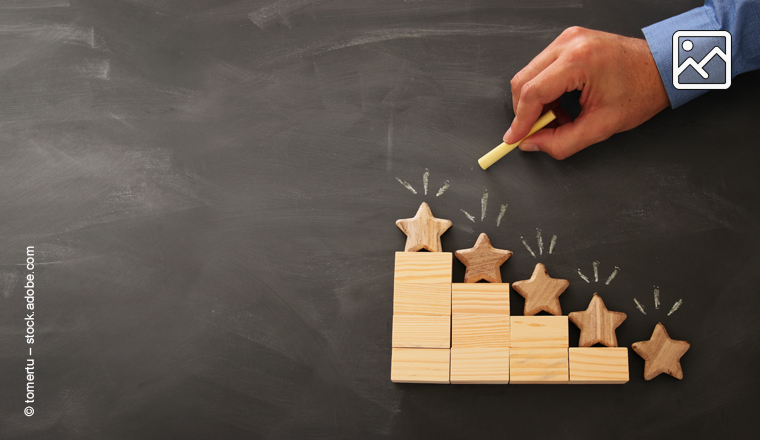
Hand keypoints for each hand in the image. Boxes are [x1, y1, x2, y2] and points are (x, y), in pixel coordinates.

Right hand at [505, 27, 669, 158]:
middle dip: (525, 111)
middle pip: (523, 81)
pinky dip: (545, 90)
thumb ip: (562, 141)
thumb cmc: (642, 91)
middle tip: (537, 132)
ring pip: (529, 74)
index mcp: (579, 60)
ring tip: (559, 118)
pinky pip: (541, 68)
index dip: (521, 120)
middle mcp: (569, 43)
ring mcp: (568, 39)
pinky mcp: (569, 41)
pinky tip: (562, 104)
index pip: (532, 92)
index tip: (514, 138)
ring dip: (536, 102)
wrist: (663, 68)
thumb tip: (532, 144)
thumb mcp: (602, 126)